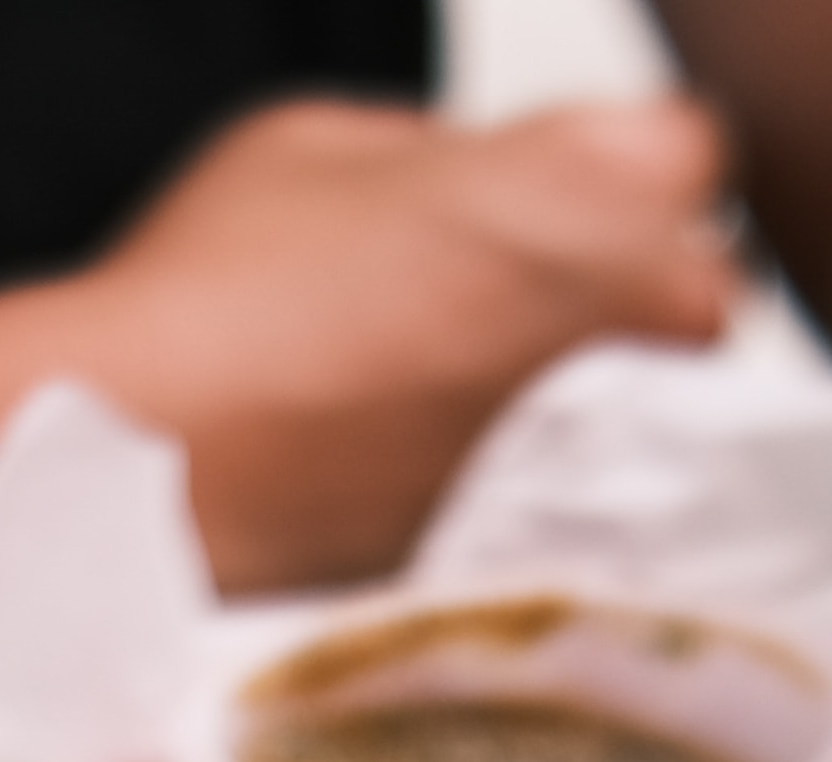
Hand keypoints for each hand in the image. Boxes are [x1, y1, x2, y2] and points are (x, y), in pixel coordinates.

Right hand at [71, 98, 740, 592]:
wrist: (141, 475)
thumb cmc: (209, 301)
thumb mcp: (323, 147)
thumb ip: (444, 158)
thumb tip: (475, 193)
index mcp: (591, 183)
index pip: (685, 153)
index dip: (611, 175)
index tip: (552, 199)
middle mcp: (627, 316)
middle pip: (690, 293)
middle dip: (620, 295)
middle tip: (503, 305)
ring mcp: (598, 445)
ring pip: (639, 412)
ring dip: (577, 397)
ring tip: (450, 397)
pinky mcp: (544, 544)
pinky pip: (568, 501)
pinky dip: (519, 486)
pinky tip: (418, 471)